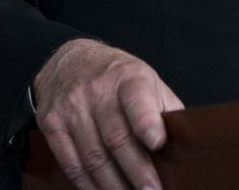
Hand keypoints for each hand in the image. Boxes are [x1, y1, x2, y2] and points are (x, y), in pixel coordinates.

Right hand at [33, 38, 182, 189]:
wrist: (69, 61)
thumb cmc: (117, 78)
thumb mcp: (146, 80)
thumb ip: (165, 110)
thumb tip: (186, 147)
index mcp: (128, 77)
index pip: (137, 99)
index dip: (146, 122)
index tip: (158, 143)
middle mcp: (97, 90)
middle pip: (116, 138)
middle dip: (137, 172)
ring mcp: (71, 107)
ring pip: (93, 157)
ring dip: (114, 186)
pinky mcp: (51, 123)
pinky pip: (71, 164)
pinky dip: (89, 186)